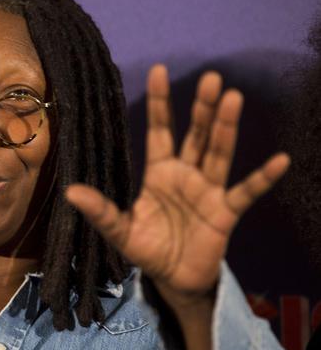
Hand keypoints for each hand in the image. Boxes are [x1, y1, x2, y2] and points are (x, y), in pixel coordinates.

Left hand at [66, 65, 288, 300]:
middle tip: (211, 77)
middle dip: (202, 108)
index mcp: (160, 172)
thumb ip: (100, 210)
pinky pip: (245, 192)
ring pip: (219, 153)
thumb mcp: (119, 230)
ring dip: (226, 128)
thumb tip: (69, 191)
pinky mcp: (225, 213)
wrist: (173, 279)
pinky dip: (262, 178)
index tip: (159, 70)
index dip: (160, 103)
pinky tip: (279, 160)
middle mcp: (186, 174)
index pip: (160, 131)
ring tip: (233, 98)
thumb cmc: (148, 248)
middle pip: (196, 135)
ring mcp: (208, 191)